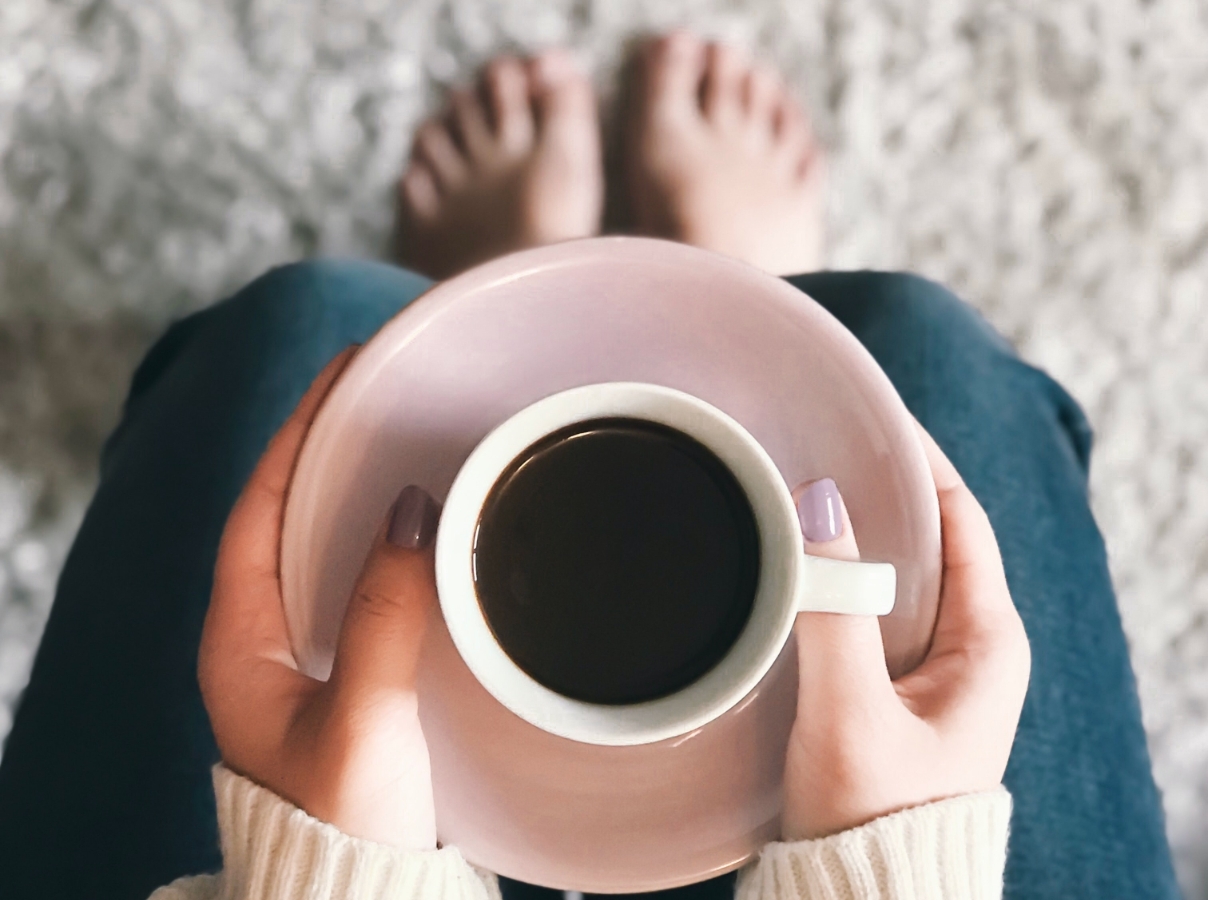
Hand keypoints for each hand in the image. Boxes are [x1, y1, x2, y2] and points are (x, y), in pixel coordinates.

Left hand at [199, 347, 442, 849]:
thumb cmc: (347, 827)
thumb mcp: (365, 721)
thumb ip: (385, 617)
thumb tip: (411, 512)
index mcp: (239, 648)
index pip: (257, 509)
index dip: (296, 435)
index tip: (343, 374)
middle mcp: (262, 647)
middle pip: (285, 518)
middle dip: (327, 450)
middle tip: (381, 392)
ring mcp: (302, 664)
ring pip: (322, 550)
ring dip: (357, 493)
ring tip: (405, 439)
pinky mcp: (346, 681)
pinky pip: (357, 586)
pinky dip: (385, 544)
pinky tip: (424, 531)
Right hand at [781, 423, 1030, 839]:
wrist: (863, 897)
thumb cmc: (872, 817)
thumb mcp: (851, 711)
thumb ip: (835, 610)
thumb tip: (820, 504)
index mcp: (987, 644)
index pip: (962, 518)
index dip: (920, 459)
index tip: (869, 415)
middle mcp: (967, 647)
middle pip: (928, 537)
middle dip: (878, 488)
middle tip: (817, 444)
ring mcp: (929, 669)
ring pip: (894, 572)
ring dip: (853, 532)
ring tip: (798, 489)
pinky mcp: (890, 689)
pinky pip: (868, 608)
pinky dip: (836, 577)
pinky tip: (795, 565)